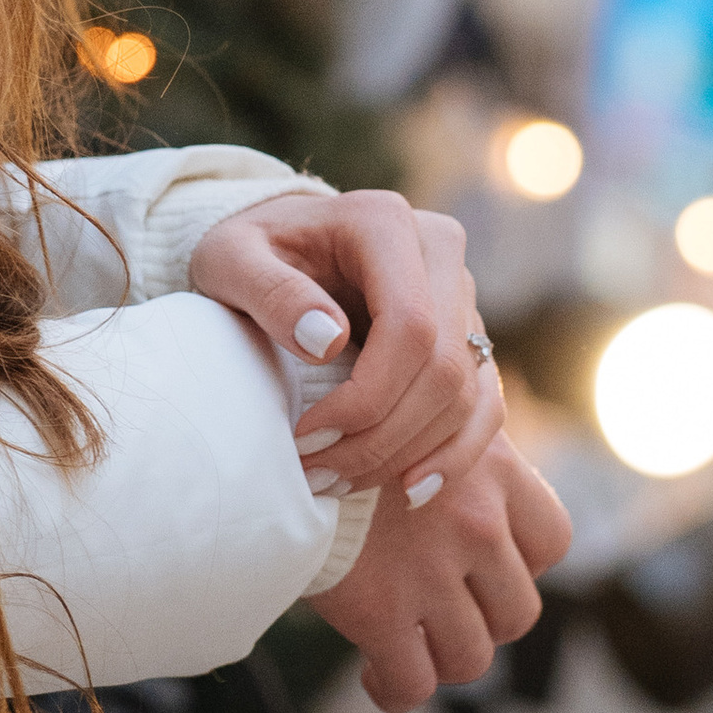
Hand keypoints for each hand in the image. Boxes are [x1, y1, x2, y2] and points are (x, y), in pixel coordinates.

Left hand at [189, 184, 498, 497]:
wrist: (274, 249)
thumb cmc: (248, 253)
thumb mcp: (230, 258)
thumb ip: (270, 291)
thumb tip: (328, 341)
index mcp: (385, 222)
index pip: (410, 326)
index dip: (366, 398)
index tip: (305, 436)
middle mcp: (438, 251)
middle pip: (443, 368)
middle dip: (382, 436)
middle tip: (317, 474)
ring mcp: (460, 294)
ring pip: (464, 395)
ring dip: (406, 454)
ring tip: (337, 483)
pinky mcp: (467, 336)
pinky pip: (483, 406)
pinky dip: (454, 455)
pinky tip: (410, 490)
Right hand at [308, 433, 573, 712]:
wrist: (272, 432)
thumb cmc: (338, 419)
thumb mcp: (415, 413)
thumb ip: (452, 457)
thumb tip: (461, 497)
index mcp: (491, 466)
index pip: (552, 539)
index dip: (522, 563)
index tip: (483, 566)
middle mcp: (475, 521)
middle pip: (518, 612)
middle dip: (483, 622)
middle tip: (442, 611)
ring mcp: (430, 571)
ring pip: (472, 658)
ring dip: (443, 659)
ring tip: (410, 646)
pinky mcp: (380, 611)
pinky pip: (413, 684)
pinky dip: (395, 689)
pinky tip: (374, 672)